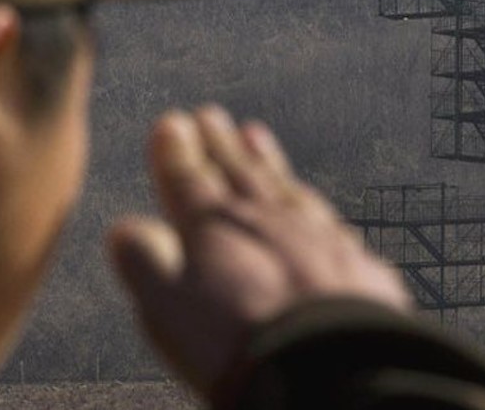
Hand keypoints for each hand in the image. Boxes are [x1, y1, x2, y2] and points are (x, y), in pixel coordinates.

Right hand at [106, 106, 412, 395]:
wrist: (333, 368)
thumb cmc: (238, 342)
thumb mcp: (166, 308)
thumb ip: (144, 263)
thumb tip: (124, 229)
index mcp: (215, 227)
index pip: (189, 179)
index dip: (176, 152)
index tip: (172, 123)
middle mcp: (269, 221)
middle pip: (239, 174)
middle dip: (221, 145)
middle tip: (211, 116)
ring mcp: (320, 239)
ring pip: (287, 189)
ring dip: (267, 163)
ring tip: (256, 137)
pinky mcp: (359, 270)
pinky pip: (331, 226)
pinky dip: (315, 211)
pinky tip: (316, 211)